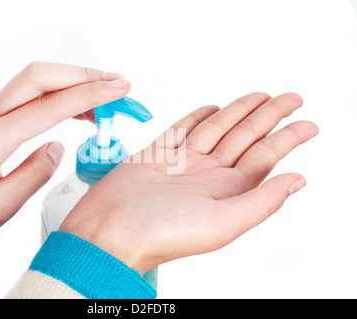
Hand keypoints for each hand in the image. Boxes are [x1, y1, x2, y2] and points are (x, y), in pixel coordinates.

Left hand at [0, 62, 129, 247]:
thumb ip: (31, 176)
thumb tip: (59, 147)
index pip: (49, 106)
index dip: (88, 95)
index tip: (119, 90)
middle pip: (40, 76)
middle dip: (84, 75)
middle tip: (119, 85)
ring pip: (35, 79)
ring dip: (74, 80)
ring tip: (106, 99)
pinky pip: (31, 93)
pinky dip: (60, 93)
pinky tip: (78, 110)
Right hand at [60, 92, 318, 273]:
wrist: (109, 230)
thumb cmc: (159, 233)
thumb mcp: (222, 224)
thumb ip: (261, 201)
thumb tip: (296, 181)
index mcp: (225, 191)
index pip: (265, 157)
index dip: (288, 138)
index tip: (308, 123)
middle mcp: (207, 175)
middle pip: (246, 138)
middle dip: (269, 116)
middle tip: (290, 98)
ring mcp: (182, 163)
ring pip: (218, 129)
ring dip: (239, 111)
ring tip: (259, 97)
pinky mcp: (157, 154)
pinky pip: (184, 128)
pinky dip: (199, 117)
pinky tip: (212, 108)